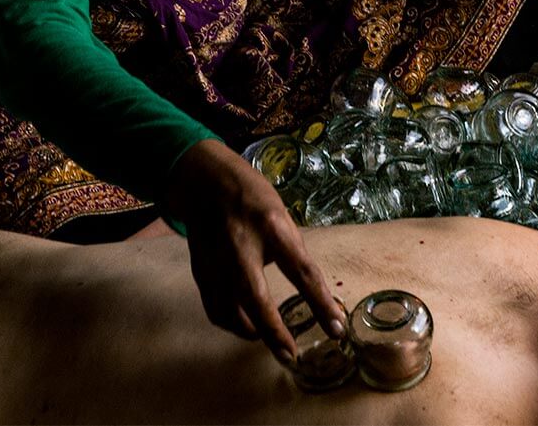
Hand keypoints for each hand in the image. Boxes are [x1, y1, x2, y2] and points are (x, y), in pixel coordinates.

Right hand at [167, 139, 344, 361]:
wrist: (203, 181)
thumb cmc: (251, 195)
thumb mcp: (280, 212)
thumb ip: (289, 249)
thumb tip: (310, 289)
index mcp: (271, 225)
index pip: (301, 270)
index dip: (321, 303)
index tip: (337, 329)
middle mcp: (240, 245)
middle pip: (255, 297)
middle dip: (273, 332)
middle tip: (290, 355)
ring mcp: (215, 260)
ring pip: (229, 310)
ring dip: (252, 331)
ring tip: (272, 339)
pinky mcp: (200, 271)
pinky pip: (215, 308)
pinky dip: (232, 323)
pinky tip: (246, 325)